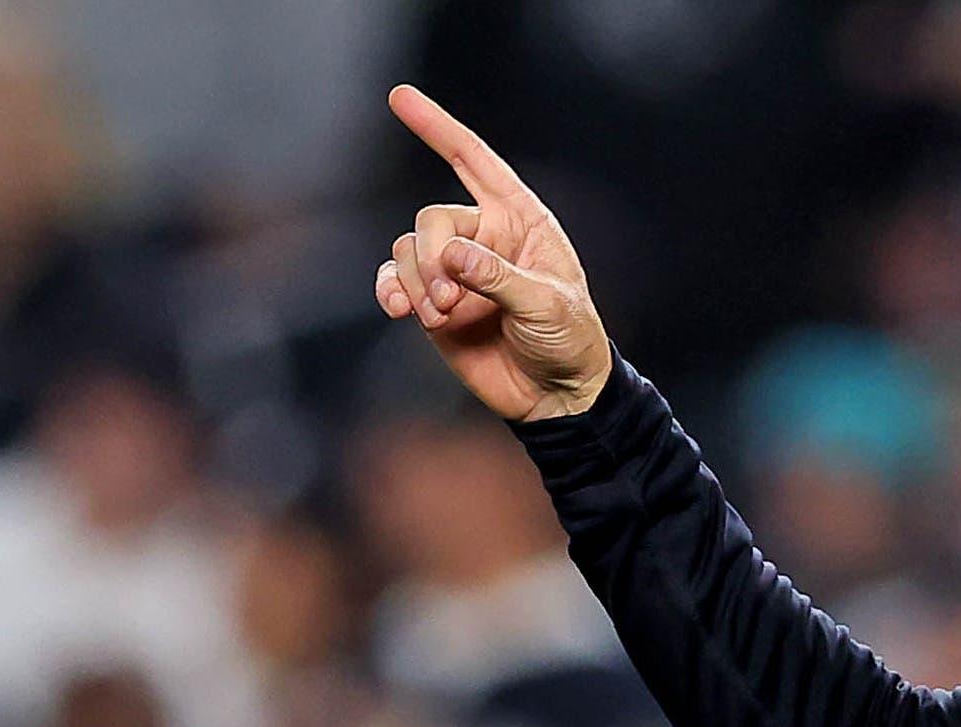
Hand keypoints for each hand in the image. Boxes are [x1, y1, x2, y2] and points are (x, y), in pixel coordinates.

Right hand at [377, 85, 611, 420]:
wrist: (557, 395)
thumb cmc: (569, 341)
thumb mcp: (546, 306)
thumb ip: (497, 279)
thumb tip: (450, 256)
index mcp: (521, 220)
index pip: (474, 162)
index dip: (439, 128)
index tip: (400, 96)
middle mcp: (484, 237)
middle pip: (432, 219)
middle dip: (431, 256)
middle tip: (447, 301)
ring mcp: (455, 270)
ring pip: (409, 251)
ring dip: (415, 282)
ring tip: (439, 318)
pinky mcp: (433, 303)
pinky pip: (395, 281)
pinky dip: (391, 291)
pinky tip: (398, 310)